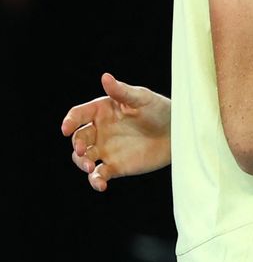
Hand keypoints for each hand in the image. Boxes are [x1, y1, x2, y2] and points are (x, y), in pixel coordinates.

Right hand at [62, 73, 172, 191]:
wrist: (178, 133)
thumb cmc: (160, 109)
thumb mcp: (142, 98)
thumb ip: (122, 92)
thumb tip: (105, 77)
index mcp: (102, 111)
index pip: (78, 115)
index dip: (69, 121)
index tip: (66, 128)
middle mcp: (100, 130)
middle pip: (78, 138)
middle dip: (77, 145)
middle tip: (83, 151)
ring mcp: (106, 149)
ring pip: (84, 158)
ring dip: (83, 163)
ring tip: (91, 168)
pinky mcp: (115, 166)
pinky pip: (99, 175)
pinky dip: (96, 181)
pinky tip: (101, 184)